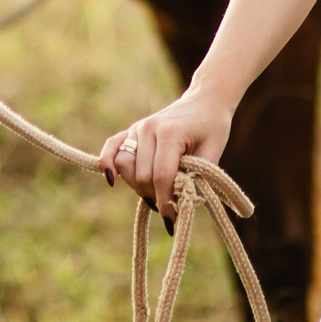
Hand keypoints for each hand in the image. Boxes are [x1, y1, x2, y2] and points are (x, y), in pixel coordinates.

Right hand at [97, 86, 235, 213]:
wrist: (204, 101)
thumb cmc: (212, 128)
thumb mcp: (212, 153)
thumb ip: (195, 177)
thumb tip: (178, 203)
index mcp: (169, 133)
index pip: (161, 176)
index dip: (166, 202)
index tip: (172, 220)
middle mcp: (148, 129)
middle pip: (142, 175)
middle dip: (155, 196)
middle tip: (172, 206)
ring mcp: (137, 128)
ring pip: (125, 166)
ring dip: (138, 186)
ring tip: (156, 194)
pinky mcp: (131, 130)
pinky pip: (111, 147)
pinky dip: (108, 164)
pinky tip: (112, 180)